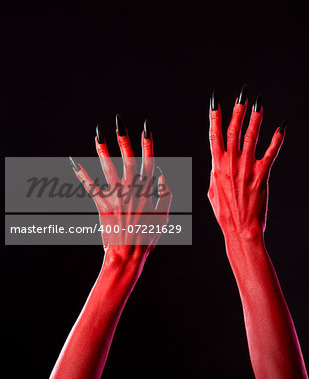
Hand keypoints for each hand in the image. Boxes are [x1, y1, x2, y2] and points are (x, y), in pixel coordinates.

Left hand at [70, 116, 171, 267]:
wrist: (128, 255)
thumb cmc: (148, 237)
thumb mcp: (164, 216)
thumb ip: (166, 194)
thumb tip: (163, 174)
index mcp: (147, 192)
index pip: (149, 162)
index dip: (148, 144)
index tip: (146, 128)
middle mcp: (131, 191)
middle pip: (127, 160)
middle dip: (124, 140)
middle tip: (119, 123)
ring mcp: (116, 198)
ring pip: (108, 169)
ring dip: (102, 151)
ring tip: (98, 135)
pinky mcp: (102, 206)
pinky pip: (90, 187)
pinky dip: (82, 174)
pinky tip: (73, 162)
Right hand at [208, 87, 286, 243]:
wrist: (240, 228)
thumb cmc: (225, 212)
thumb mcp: (212, 191)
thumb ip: (215, 174)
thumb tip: (216, 166)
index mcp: (217, 165)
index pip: (214, 134)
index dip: (215, 116)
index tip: (216, 101)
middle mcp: (231, 162)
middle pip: (234, 130)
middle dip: (238, 110)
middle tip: (242, 95)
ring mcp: (247, 167)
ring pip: (252, 137)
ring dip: (256, 118)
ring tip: (259, 104)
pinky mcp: (262, 174)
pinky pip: (271, 153)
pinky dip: (276, 139)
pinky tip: (281, 128)